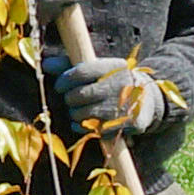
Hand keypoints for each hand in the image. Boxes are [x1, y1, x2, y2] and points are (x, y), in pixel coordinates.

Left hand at [49, 50, 170, 138]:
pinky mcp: (127, 123)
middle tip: (73, 99)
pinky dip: (82, 127)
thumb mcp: (98, 68)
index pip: (80, 72)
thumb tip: (46, 64)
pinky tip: (88, 121)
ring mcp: (124, 106)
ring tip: (82, 109)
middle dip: (69, 99)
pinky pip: (91, 130)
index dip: (64, 80)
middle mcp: (120, 85)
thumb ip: (71, 65)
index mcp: (113, 67)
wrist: (148, 98)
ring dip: (75, 114)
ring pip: (81, 114)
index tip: (60, 85)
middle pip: (78, 95)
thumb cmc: (114, 81)